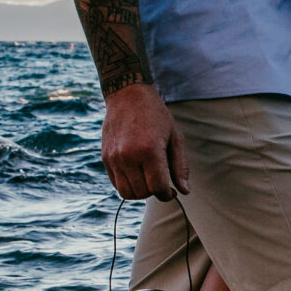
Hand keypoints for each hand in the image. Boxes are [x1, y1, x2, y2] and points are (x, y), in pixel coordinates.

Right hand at [102, 83, 188, 199]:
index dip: (167, 194)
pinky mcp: (106, 158)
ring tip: (147, 180)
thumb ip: (180, 166)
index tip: (171, 191)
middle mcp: (129, 156)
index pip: (158, 188)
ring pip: (126, 192)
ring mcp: (115, 158)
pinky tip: (136, 174)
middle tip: (160, 183)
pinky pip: (116, 183)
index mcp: (150, 151)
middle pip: (142, 193)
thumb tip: (184, 191)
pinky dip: (127, 185)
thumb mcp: (175, 137)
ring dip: (139, 192)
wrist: (128, 96)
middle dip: (154, 193)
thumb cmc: (156, 116)